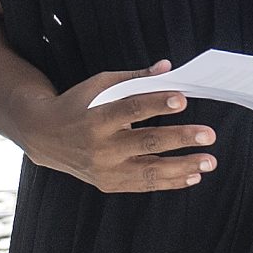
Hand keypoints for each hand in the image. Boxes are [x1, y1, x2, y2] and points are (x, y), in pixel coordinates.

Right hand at [17, 60, 217, 193]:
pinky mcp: (108, 184)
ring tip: (209, 162)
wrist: (43, 136)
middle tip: (209, 134)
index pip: (131, 110)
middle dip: (180, 138)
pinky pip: (144, 185)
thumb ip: (135, 78)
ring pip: (149, 172)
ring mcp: (104, 169)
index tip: (183, 100)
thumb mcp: (99, 85)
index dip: (157, 104)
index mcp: (96, 118)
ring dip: (182, 167)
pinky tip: (193, 175)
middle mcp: (99, 148)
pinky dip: (170, 182)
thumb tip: (167, 67)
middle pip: (145, 143)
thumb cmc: (77, 105)